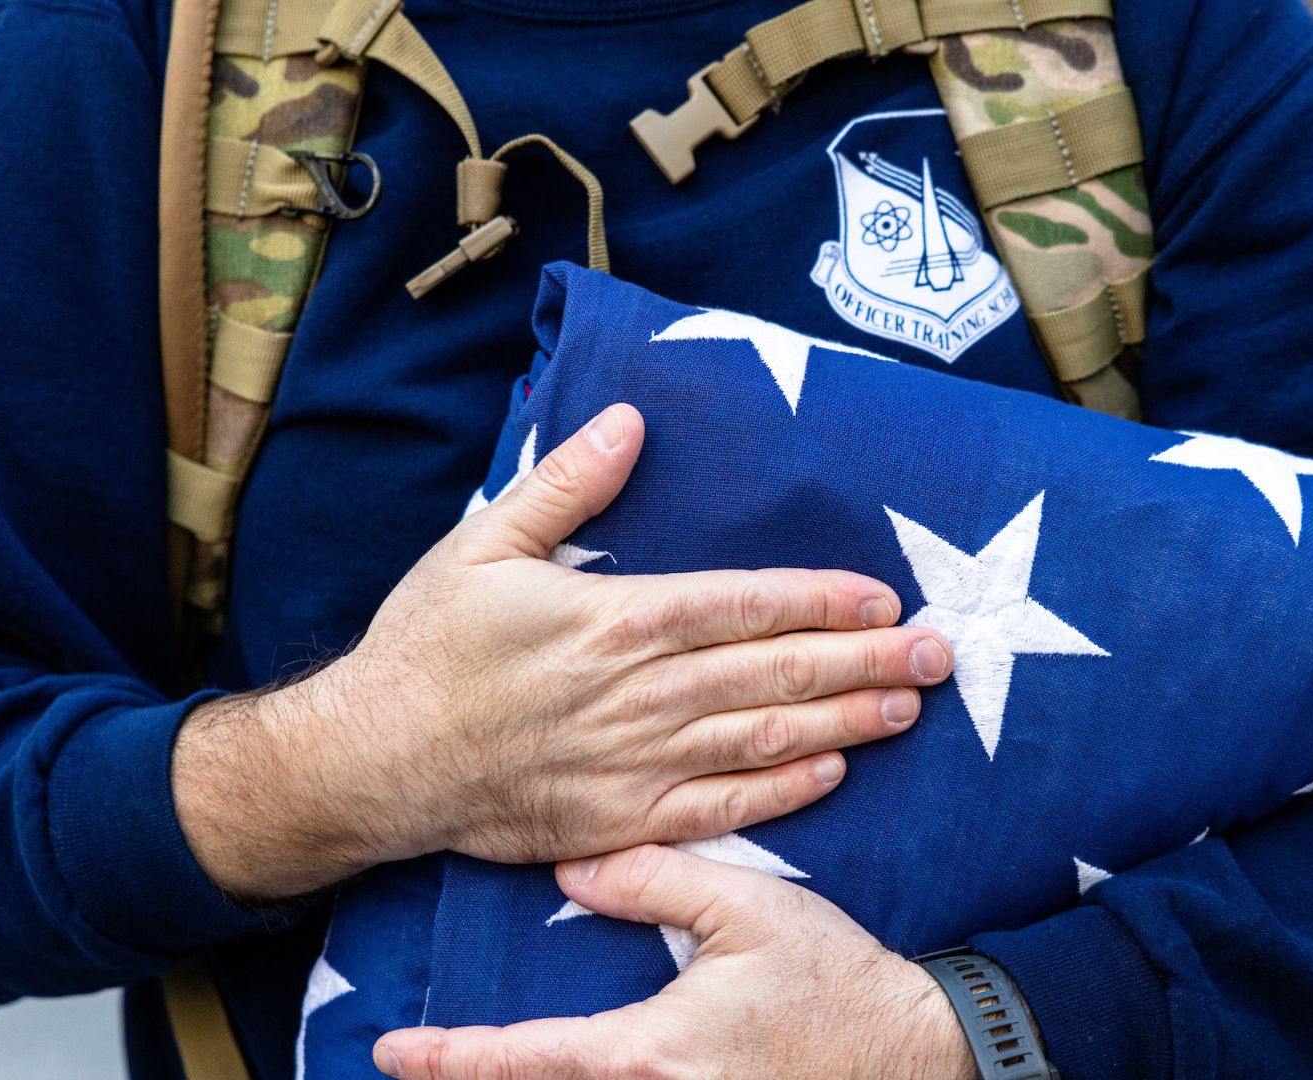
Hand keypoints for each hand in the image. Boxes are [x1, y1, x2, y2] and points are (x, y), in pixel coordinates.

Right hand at [172, 404, 953, 900]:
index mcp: (613, 618)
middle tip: (938, 655)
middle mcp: (638, 693)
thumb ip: (566, 482)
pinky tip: (834, 774)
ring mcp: (633, 762)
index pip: (744, 605)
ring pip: (762, 741)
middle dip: (863, 662)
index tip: (883, 597)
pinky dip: (782, 794)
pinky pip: (719, 809)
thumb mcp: (483, 543)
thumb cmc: (428, 646)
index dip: (821, 601)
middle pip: (773, 673)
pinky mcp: (620, 818)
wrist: (374, 759)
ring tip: (908, 708)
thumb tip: (631, 420)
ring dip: (843, 722)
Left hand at [373, 844, 980, 1079]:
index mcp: (646, 1051)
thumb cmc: (834, 979)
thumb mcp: (747, 908)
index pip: (523, 1058)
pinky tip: (583, 1075)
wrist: (915, 1053)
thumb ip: (653, 882)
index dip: (449, 1056)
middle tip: (415, 1066)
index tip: (390, 1053)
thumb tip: (571, 869)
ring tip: (481, 1068)